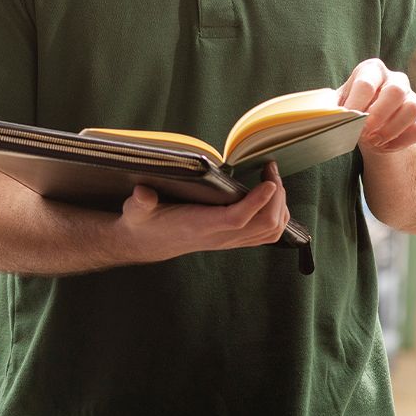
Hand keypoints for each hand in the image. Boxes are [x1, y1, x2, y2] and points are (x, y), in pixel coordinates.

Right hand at [115, 162, 289, 262]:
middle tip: (271, 171)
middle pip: (264, 225)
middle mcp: (219, 237)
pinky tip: (270, 197)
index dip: (257, 202)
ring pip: (270, 232)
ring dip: (280, 206)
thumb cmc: (145, 223)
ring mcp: (228, 240)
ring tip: (273, 181)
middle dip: (277, 198)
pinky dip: (276, 216)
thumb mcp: (136, 211)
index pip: (237, 219)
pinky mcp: (232, 240)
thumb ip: (139, 202)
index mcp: (199, 226)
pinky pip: (265, 234)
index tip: (269, 181)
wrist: (147, 244)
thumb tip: (141, 193)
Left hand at [339, 58, 415, 153]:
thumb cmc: (352, 108)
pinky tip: (385, 146)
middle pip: (396, 91)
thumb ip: (333, 105)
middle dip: (378, 114)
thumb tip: (326, 113)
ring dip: (391, 129)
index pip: (366, 83)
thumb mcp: (339, 102)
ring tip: (373, 141)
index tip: (348, 118)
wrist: (370, 125)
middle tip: (364, 132)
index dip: (356, 103)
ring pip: (412, 109)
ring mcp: (412, 98)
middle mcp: (396, 79)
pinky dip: (400, 141)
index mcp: (372, 70)